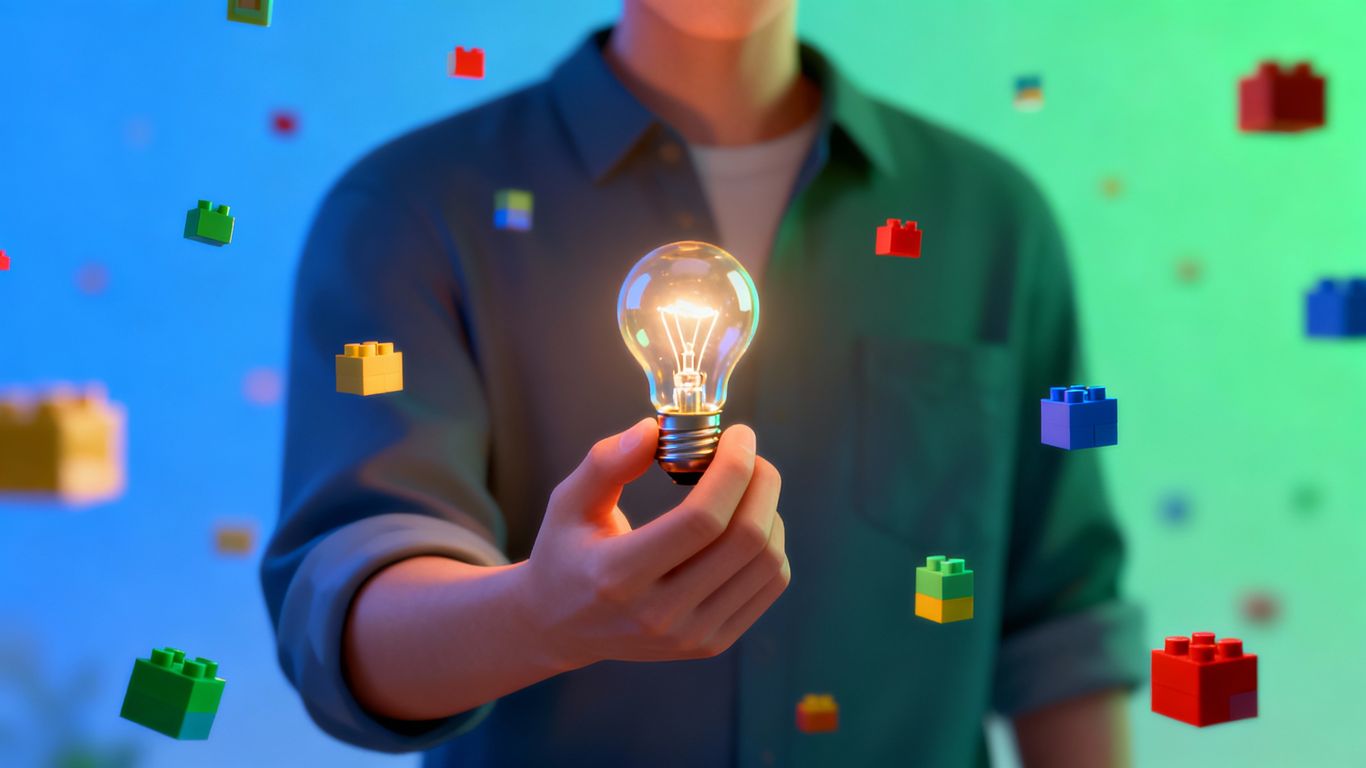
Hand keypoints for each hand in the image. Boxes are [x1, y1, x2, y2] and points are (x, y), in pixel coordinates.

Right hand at [518, 418, 787, 668]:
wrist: (562, 627)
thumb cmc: (566, 553)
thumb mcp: (567, 503)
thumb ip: (606, 463)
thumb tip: (651, 430)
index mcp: (618, 577)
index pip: (701, 521)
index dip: (732, 469)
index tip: (738, 434)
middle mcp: (660, 613)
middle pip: (744, 540)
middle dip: (761, 483)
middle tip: (751, 454)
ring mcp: (691, 635)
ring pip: (767, 563)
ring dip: (770, 510)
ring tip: (749, 486)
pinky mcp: (712, 644)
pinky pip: (769, 585)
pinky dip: (772, 543)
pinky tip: (748, 522)